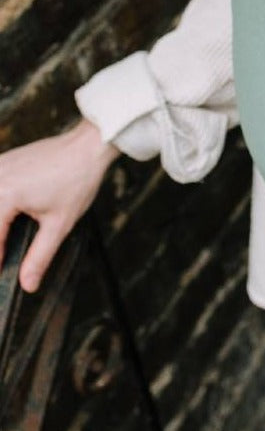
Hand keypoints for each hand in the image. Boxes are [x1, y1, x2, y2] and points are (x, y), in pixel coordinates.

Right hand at [0, 119, 117, 291]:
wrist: (89, 145)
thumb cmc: (78, 179)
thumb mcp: (60, 224)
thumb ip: (40, 256)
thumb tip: (27, 284)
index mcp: (5, 195)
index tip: (1, 275)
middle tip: (5, 258)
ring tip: (6, 240)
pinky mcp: (2, 161)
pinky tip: (5, 216)